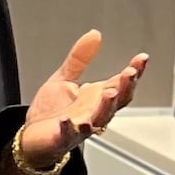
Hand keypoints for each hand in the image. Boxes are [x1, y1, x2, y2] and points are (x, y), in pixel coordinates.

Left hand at [19, 30, 146, 166]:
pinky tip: (66, 120)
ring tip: (109, 93)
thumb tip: (94, 34)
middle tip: (130, 73)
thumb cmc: (51, 112)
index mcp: (96, 97)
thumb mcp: (64, 79)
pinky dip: (68, 128)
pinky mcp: (62, 139)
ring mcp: (80, 127)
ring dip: (106, 106)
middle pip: (118, 101)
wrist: (32, 138)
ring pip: (100, 118)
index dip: (134, 71)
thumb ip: (79, 59)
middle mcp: (93, 113)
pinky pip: (68, 135)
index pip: (122, 83)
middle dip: (126, 87)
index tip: (142, 58)